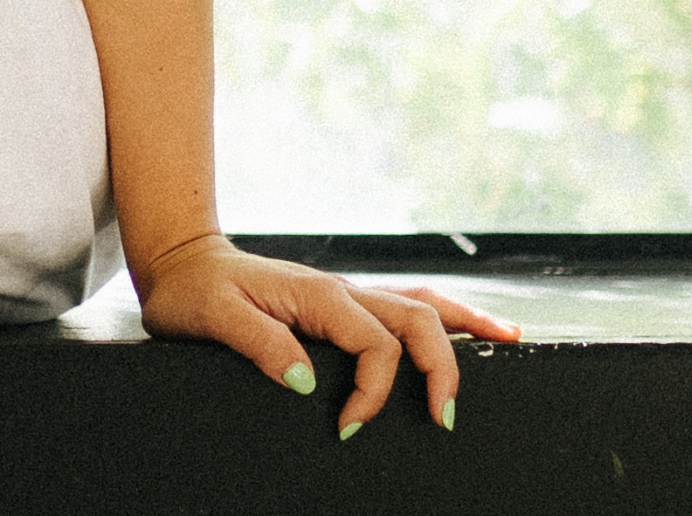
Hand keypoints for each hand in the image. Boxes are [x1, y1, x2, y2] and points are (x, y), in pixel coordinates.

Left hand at [134, 234, 521, 434]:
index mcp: (318, 296)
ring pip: (420, 303)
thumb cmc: (192, 291)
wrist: (180, 260)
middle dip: (442, 367)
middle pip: (417, 317)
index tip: (349, 430)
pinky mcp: (341, 307)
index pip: (375, 345)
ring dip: (464, 323)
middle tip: (442, 421)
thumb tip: (305, 381)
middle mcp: (341, 292)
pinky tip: (468, 328)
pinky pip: (402, 306)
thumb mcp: (212, 317)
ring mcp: (345, 296)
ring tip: (510, 342)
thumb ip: (258, 342)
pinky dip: (443, 315)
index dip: (374, 392)